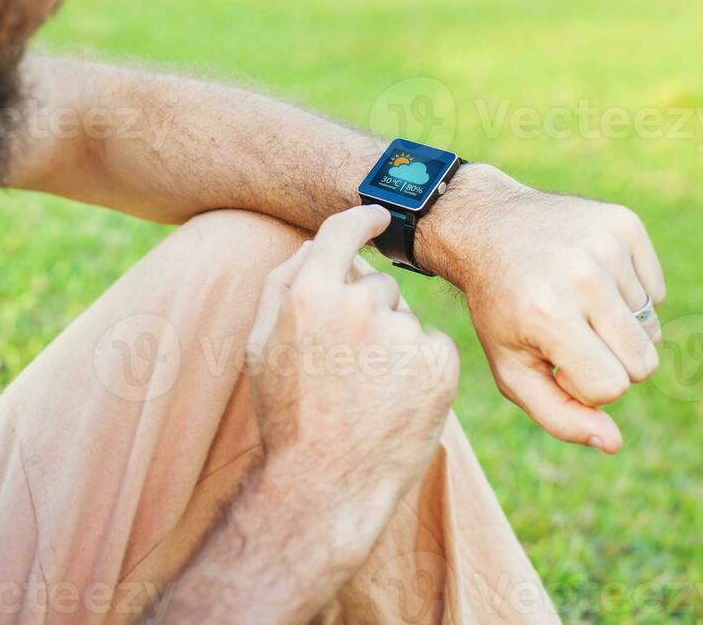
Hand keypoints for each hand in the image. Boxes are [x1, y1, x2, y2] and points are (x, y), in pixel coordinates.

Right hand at [247, 205, 458, 547]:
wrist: (326, 487)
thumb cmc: (288, 415)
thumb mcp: (262, 344)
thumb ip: (284, 283)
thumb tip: (317, 243)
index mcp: (310, 293)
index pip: (343, 231)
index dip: (362, 218)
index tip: (378, 216)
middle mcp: (359, 305)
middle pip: (377, 284)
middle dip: (367, 311)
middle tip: (347, 365)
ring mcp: (403, 334)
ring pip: (406, 318)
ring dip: (394, 341)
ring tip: (369, 390)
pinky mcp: (439, 364)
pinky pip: (433, 346)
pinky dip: (422, 367)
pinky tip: (397, 401)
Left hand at [418, 164, 664, 453]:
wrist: (488, 226)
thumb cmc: (500, 306)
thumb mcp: (510, 366)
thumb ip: (558, 416)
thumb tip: (613, 442)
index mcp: (547, 314)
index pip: (611, 387)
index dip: (585, 384)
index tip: (556, 360)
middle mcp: (581, 275)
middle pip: (643, 362)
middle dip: (609, 360)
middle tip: (570, 334)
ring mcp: (606, 244)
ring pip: (652, 328)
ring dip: (618, 326)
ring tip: (575, 302)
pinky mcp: (624, 223)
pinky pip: (656, 291)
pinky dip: (629, 294)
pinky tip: (590, 278)